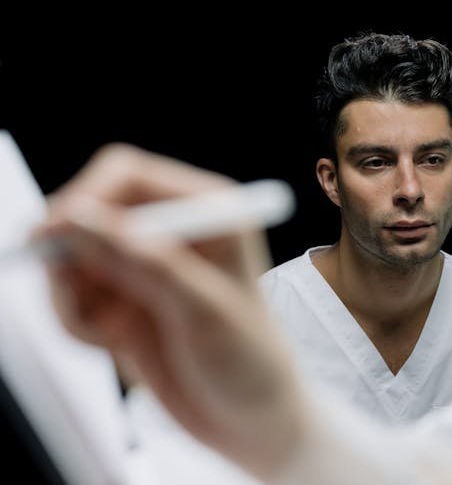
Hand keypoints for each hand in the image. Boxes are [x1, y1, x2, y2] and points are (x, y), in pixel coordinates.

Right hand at [34, 144, 307, 478]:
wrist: (252, 419)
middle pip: (87, 213)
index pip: (128, 175)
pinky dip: (74, 321)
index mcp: (209, 210)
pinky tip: (110, 343)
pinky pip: (70, 296)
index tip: (56, 237)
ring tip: (109, 334)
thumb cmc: (250, 360)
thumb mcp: (202, 309)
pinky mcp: (122, 298)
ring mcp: (143, 264)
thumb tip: (81, 217)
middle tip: (81, 302)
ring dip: (73, 299)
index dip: (86, 199)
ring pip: (71, 258)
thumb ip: (143, 261)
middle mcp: (173, 229)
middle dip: (73, 260)